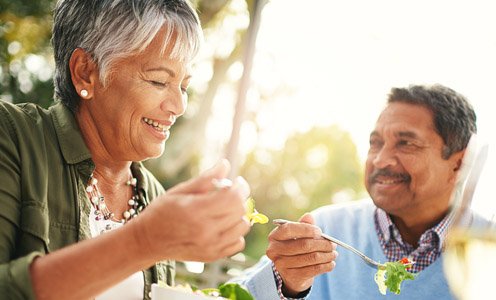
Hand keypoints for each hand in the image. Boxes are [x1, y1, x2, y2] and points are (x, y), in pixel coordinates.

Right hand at [131, 159, 250, 262]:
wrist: (148, 241)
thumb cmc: (162, 211)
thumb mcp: (180, 191)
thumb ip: (205, 179)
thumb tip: (225, 164)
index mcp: (196, 211)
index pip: (232, 197)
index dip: (240, 186)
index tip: (237, 181)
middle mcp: (206, 231)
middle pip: (240, 210)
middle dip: (239, 198)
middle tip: (230, 193)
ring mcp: (211, 246)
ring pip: (243, 226)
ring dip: (239, 215)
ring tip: (226, 209)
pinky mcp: (213, 256)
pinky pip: (238, 243)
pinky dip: (236, 232)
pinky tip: (224, 225)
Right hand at [266, 213, 337, 296]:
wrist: (290, 273)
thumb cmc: (295, 249)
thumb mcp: (297, 235)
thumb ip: (303, 225)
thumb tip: (309, 216)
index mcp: (274, 236)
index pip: (289, 229)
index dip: (306, 229)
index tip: (319, 231)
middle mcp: (274, 250)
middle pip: (303, 245)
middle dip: (322, 244)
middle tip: (333, 244)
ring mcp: (281, 265)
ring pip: (310, 258)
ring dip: (326, 255)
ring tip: (334, 253)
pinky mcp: (291, 277)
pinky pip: (313, 270)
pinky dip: (325, 266)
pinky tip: (331, 263)